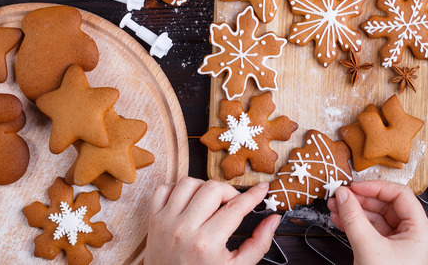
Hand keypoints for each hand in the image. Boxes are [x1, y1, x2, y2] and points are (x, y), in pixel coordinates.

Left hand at [144, 178, 281, 264]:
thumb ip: (258, 244)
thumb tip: (273, 220)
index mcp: (207, 243)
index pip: (236, 207)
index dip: (254, 194)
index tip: (262, 188)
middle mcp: (184, 229)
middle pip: (213, 188)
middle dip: (229, 192)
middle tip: (232, 205)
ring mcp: (166, 222)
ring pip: (188, 183)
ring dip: (204, 188)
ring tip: (210, 203)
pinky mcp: (153, 220)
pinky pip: (163, 189)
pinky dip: (177, 190)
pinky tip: (188, 202)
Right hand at [327, 181, 427, 264]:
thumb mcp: (368, 248)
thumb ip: (354, 218)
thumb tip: (344, 195)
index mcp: (420, 230)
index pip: (400, 195)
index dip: (375, 188)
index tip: (354, 187)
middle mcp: (413, 236)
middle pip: (387, 206)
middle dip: (361, 200)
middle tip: (340, 195)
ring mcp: (400, 246)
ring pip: (377, 219)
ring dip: (355, 212)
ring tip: (335, 207)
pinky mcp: (387, 255)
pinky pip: (372, 233)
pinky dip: (356, 226)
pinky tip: (339, 220)